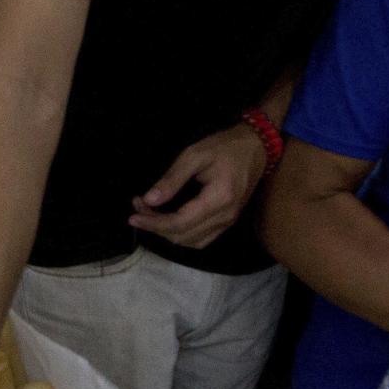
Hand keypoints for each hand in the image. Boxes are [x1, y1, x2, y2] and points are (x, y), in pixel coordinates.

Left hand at [129, 122, 267, 249]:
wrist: (256, 148)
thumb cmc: (225, 147)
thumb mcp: (195, 155)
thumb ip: (172, 179)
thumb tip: (149, 200)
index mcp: (218, 200)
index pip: (179, 223)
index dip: (154, 223)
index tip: (133, 216)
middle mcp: (225, 217)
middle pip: (183, 236)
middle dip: (156, 226)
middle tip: (138, 208)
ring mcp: (228, 222)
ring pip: (191, 241)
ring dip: (167, 232)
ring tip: (150, 214)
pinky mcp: (228, 222)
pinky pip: (201, 239)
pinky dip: (181, 234)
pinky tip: (168, 221)